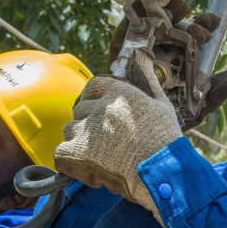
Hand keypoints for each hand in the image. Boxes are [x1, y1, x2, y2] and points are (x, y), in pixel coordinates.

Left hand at [54, 50, 181, 222]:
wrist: (161, 170)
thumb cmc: (166, 140)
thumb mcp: (162, 105)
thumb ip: (149, 81)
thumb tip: (144, 57)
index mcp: (119, 92)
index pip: (94, 86)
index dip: (92, 98)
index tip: (95, 109)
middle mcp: (100, 106)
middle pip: (80, 110)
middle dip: (88, 123)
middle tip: (103, 140)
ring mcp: (87, 128)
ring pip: (69, 130)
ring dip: (78, 141)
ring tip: (96, 156)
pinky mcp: (77, 151)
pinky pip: (60, 153)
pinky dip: (69, 161)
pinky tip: (85, 168)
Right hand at [105, 0, 226, 131]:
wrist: (127, 129)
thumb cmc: (161, 122)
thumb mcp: (194, 111)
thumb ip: (214, 95)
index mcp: (181, 59)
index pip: (195, 36)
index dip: (205, 25)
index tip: (213, 22)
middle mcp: (164, 48)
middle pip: (180, 26)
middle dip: (192, 23)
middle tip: (200, 31)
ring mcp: (143, 42)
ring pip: (159, 17)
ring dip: (172, 10)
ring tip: (180, 11)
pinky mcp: (123, 40)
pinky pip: (133, 17)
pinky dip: (143, 5)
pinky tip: (155, 4)